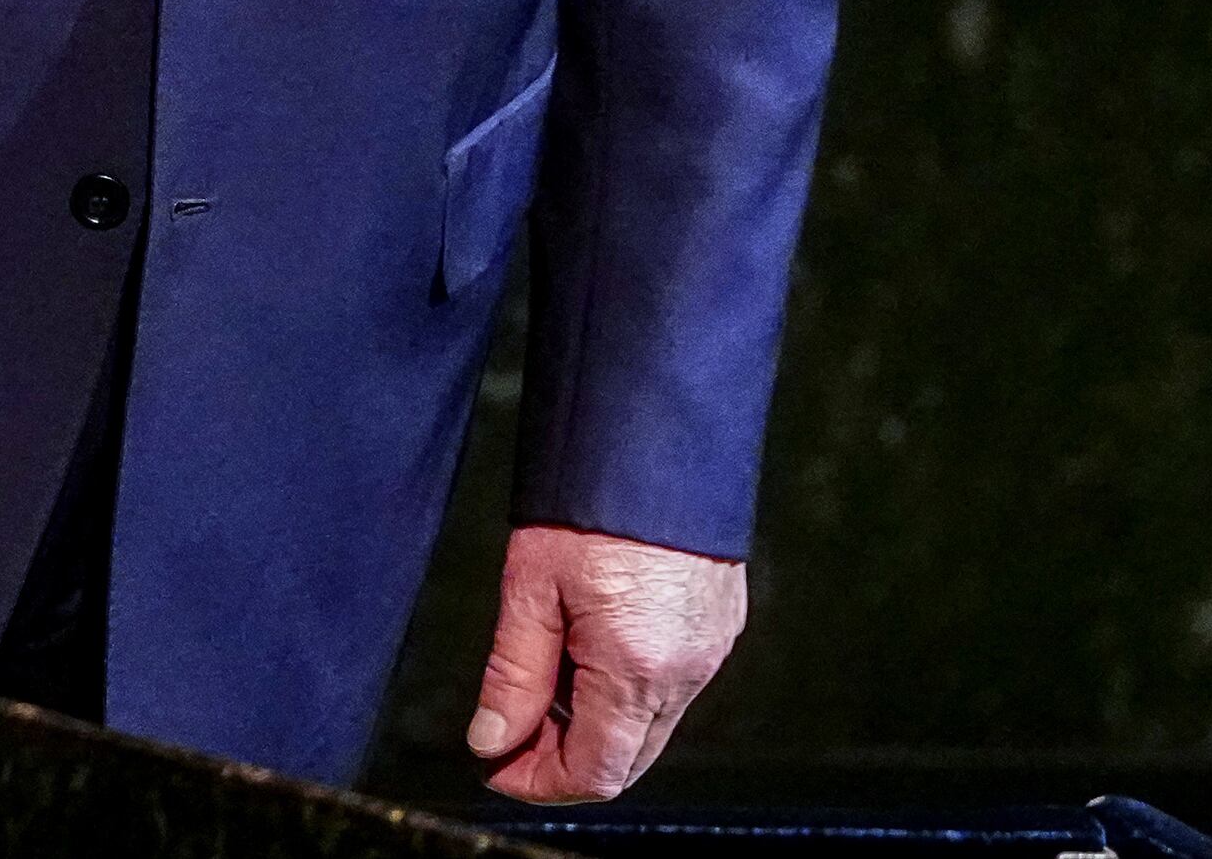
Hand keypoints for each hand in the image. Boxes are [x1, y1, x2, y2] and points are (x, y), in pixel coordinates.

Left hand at [468, 521, 745, 801]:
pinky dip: (626, 689)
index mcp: (637, 667)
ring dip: (594, 722)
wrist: (657, 430)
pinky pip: (673, 685)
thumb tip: (492, 739)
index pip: (596, 772)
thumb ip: (512, 675)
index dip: (539, 781)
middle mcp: (686, 669)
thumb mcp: (530, 586)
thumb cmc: (594, 494)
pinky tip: (586, 650)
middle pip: (627, 758)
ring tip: (542, 680)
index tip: (497, 765)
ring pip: (650, 724)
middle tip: (510, 731)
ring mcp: (711, 647)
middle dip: (564, 758)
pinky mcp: (719, 623)